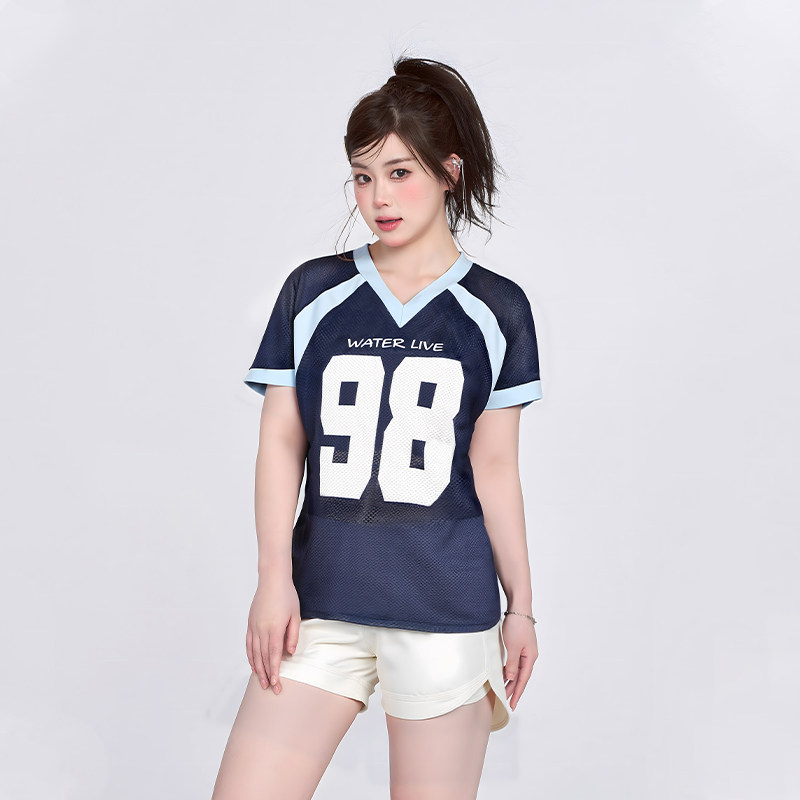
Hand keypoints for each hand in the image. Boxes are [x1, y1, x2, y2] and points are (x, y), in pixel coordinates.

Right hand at [246, 576, 300, 694]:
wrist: (272, 580)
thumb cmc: (287, 596)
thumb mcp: (295, 615)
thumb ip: (293, 635)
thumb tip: (290, 653)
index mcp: (275, 628)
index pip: (274, 655)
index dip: (275, 671)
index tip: (276, 684)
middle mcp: (262, 630)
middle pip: (263, 657)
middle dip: (267, 675)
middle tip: (270, 689)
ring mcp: (254, 627)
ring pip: (254, 653)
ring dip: (258, 669)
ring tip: (261, 682)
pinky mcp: (250, 624)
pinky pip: (248, 644)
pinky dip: (250, 657)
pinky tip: (253, 665)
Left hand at [501, 613, 537, 710]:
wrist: (519, 607)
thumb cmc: (517, 625)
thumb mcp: (512, 647)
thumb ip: (512, 664)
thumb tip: (512, 678)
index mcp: (530, 657)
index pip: (523, 680)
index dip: (517, 693)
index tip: (513, 704)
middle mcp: (529, 655)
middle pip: (521, 676)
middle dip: (514, 688)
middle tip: (506, 700)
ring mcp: (525, 649)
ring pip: (518, 669)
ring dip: (511, 679)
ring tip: (504, 689)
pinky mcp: (520, 644)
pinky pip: (515, 661)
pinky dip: (510, 669)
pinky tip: (504, 672)